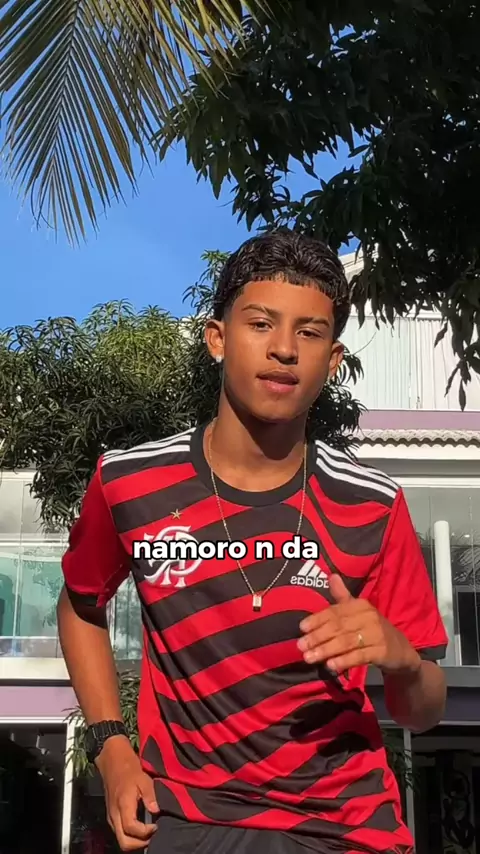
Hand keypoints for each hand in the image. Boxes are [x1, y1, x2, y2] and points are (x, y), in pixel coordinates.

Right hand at [96, 736, 158, 850]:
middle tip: (152, 834)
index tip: (156, 825)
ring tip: (149, 830)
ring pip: (120, 839)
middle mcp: (114, 815)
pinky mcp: (111, 815)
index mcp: (122, 805)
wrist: (112, 759)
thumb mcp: (143, 778)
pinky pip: (119, 832)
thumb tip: (156, 811)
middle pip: (124, 842)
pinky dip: (130, 835)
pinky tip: (141, 826)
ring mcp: (111, 816)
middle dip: (139, 844)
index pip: (131, 829)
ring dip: (135, 840)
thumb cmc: (129, 767)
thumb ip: (149, 796)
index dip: (145, 832)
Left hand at [298, 574, 420, 676]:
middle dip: (317, 637)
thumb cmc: (373, 630)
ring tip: (309, 658)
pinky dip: (344, 660)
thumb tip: (331, 576)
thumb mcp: (359, 612)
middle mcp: (369, 616)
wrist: (401, 651)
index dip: (317, 619)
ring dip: (326, 650)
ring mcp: (376, 634)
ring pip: (346, 642)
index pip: (335, 611)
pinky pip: (359, 656)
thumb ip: (342, 597)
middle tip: (300, 646)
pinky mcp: (382, 651)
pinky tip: (331, 666)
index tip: (301, 628)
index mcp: (360, 605)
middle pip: (338, 627)